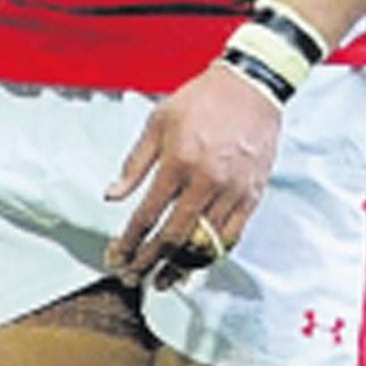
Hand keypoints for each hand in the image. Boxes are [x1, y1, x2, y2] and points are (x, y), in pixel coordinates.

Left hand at [104, 61, 279, 289]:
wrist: (252, 85)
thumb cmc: (205, 99)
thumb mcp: (158, 122)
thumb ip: (135, 163)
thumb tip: (112, 195)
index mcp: (179, 162)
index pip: (146, 216)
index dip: (128, 243)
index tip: (117, 257)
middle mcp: (206, 180)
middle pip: (173, 237)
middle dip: (149, 262)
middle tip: (133, 277)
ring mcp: (233, 188)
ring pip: (203, 241)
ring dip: (180, 266)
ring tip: (164, 281)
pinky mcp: (253, 191)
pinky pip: (233, 233)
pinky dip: (214, 253)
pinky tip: (199, 262)